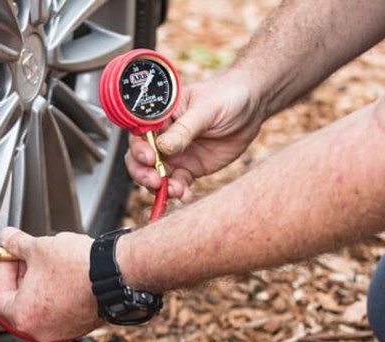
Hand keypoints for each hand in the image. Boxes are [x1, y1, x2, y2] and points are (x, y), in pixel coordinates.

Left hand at [0, 227, 101, 341]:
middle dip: (22, 277)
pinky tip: (64, 274)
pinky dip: (57, 294)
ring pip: (41, 307)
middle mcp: (40, 330)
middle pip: (20, 303)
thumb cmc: (77, 267)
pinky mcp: (80, 326)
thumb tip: (7, 238)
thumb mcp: (38, 248)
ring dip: (40, 285)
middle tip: (27, 258)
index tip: (10, 257)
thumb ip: (15, 244)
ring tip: (48, 263)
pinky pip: (60, 310)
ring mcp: (62, 331)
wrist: (115, 274)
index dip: (4, 272)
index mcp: (23, 316)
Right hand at [125, 73, 263, 201]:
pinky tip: (186, 195)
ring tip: (175, 190)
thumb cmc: (227, 96)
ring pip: (155, 175)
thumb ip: (184, 129)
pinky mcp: (190, 168)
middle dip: (143, 172)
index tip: (149, 158)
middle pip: (139, 159)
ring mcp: (175, 154)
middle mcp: (162, 137)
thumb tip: (163, 147)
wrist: (252, 108)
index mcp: (160, 117)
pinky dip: (179, 192)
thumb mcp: (206, 109)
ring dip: (160, 186)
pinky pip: (178, 184)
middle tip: (155, 181)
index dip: (138, 148)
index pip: (139, 134)